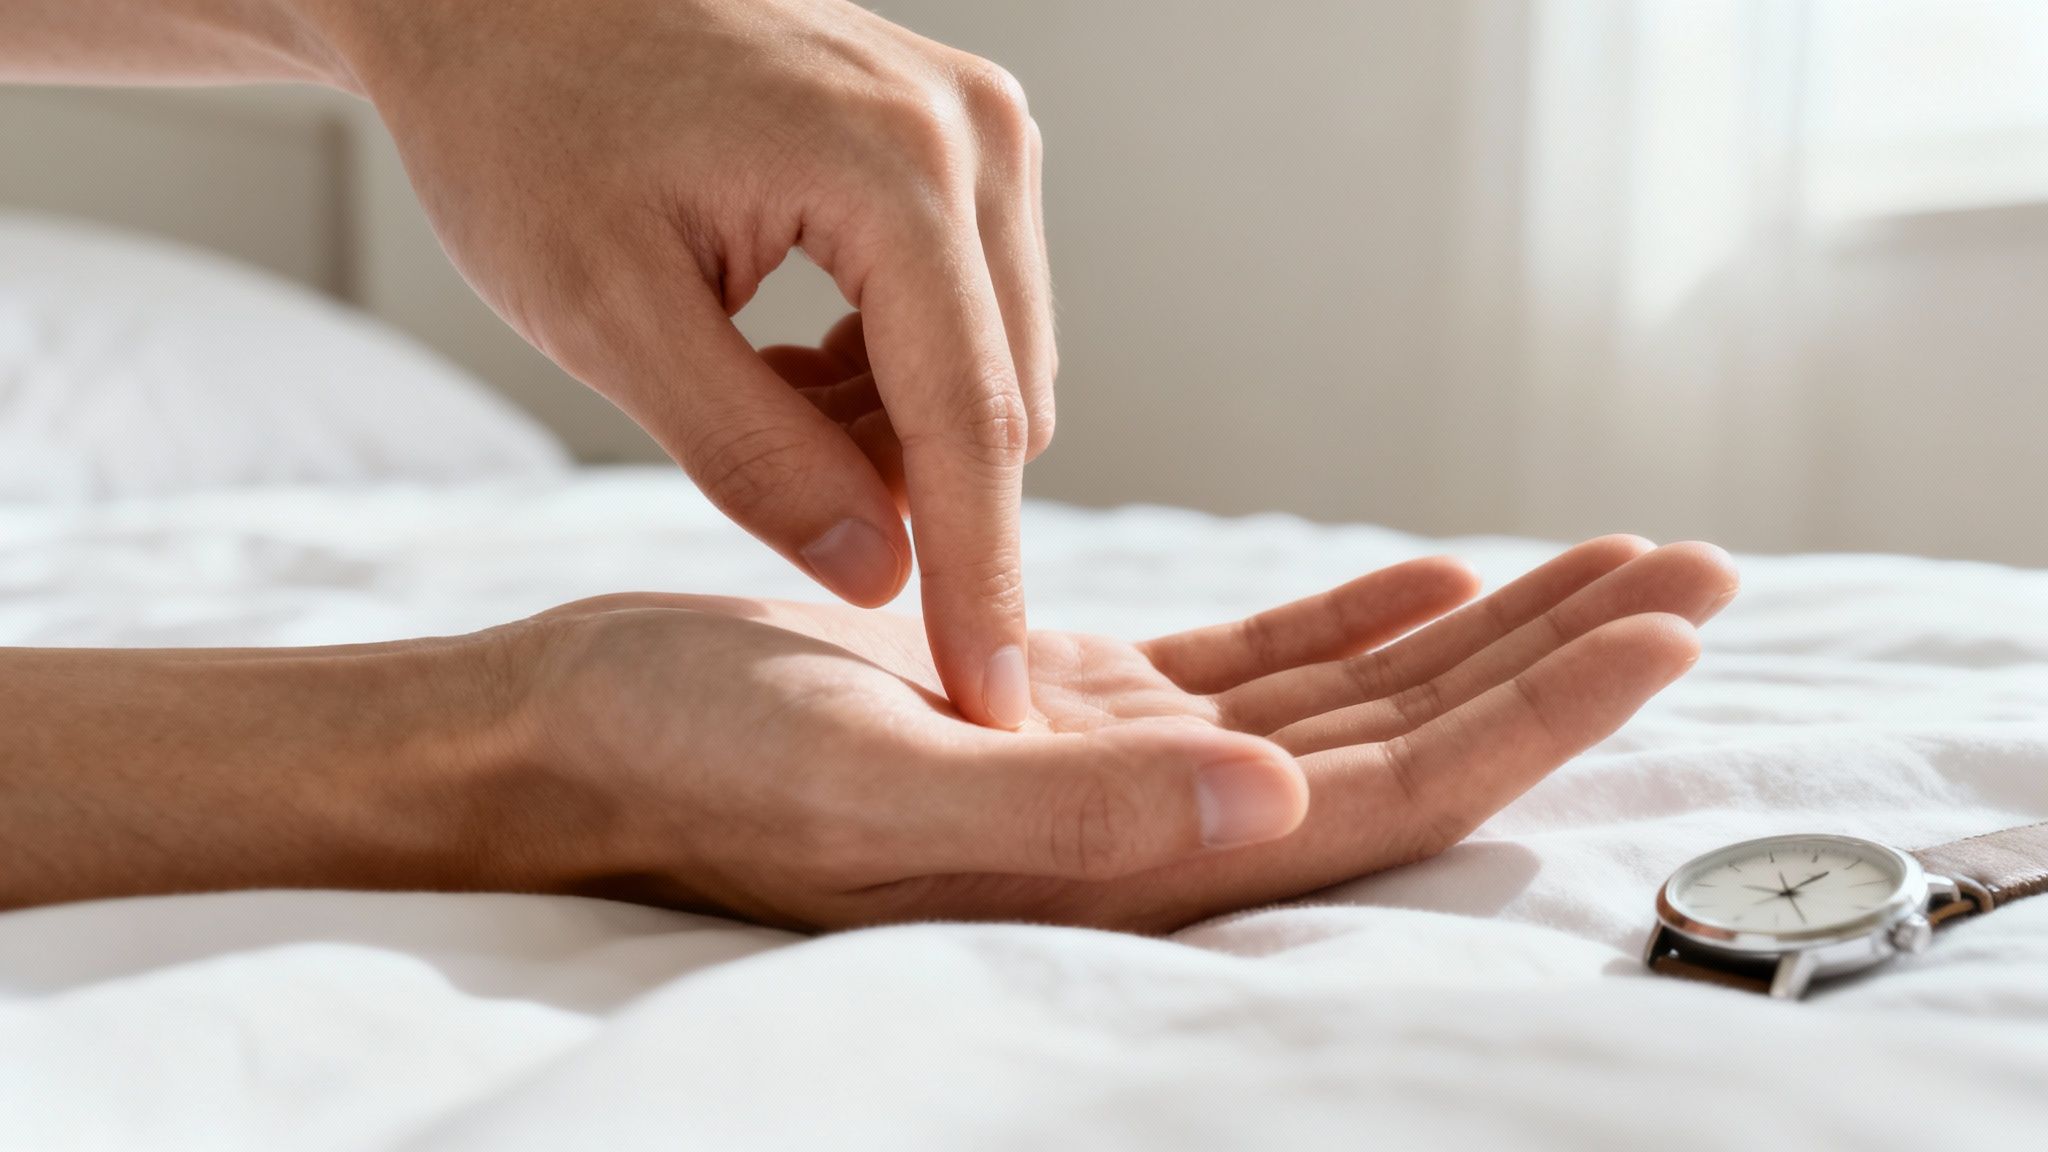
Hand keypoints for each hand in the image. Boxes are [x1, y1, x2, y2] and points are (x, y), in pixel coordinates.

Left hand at [316, 0, 1052, 726]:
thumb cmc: (523, 124)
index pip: (972, 424)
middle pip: (1002, 404)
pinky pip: (968, 312)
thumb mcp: (604, 313)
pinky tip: (779, 351)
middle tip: (757, 475)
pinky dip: (888, 371)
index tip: (989, 710)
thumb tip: (884, 573)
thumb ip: (750, 454)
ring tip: (742, 385)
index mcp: (896, 168)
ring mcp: (978, 128)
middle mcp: (973, 137)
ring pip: (992, 368)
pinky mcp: (959, 139)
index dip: (979, 584)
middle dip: (907, 489)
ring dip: (888, 429)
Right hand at [498, 537, 1737, 930]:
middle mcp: (1138, 825)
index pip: (1381, 793)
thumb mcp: (865, 777)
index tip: (1656, 631)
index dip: (1532, 717)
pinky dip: (1348, 618)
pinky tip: (1425, 576)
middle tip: (1686, 574)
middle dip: (1550, 664)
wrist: (576, 728)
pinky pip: (1246, 665)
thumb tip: (1278, 804)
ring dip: (1476, 630)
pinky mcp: (1063, 704)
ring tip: (1597, 564)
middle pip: (1399, 746)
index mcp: (1119, 857)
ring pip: (1342, 698)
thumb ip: (1070, 814)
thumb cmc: (690, 755)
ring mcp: (1109, 765)